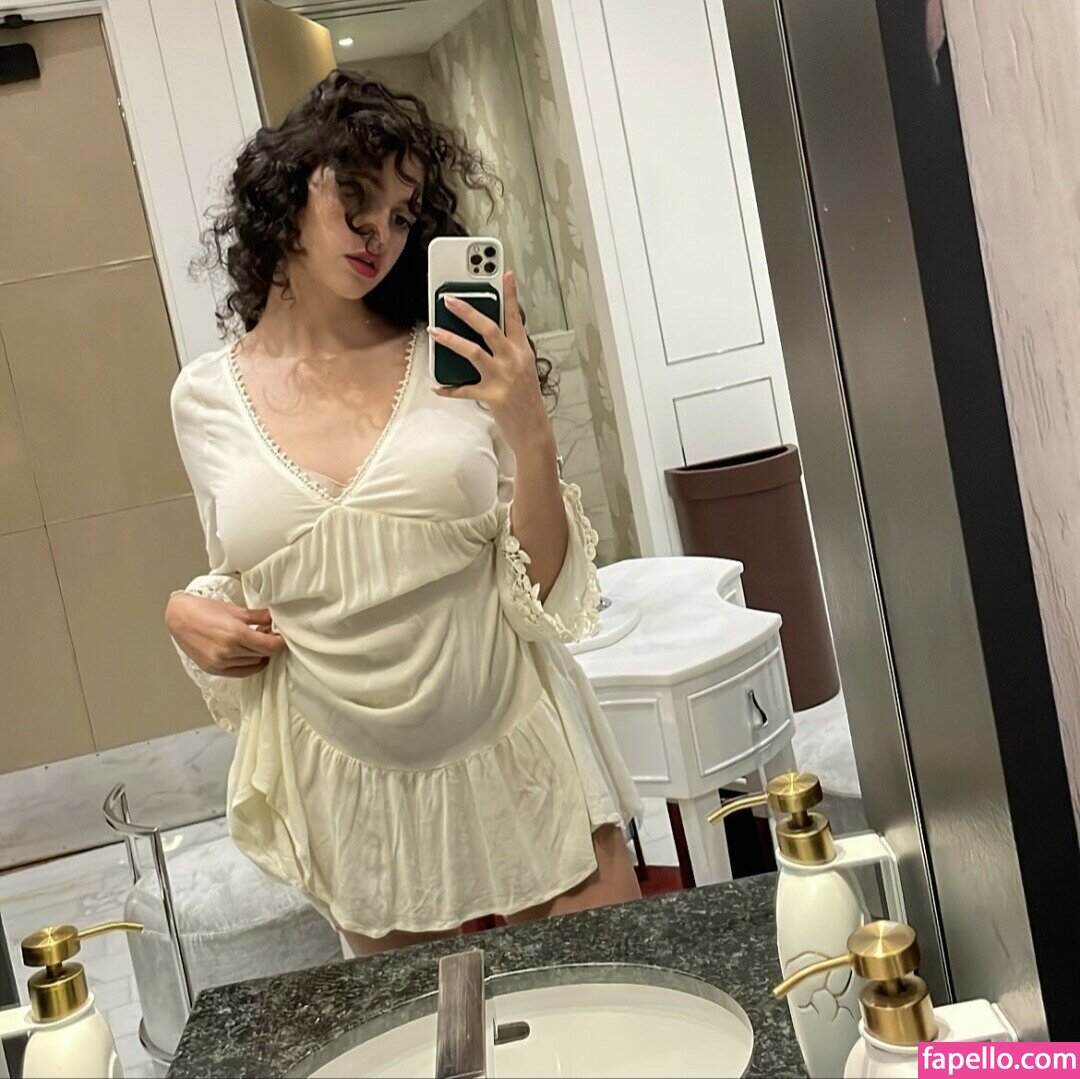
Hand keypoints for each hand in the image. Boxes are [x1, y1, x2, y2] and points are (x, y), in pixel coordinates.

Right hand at [166, 592, 285, 676]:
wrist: (179, 617)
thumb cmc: (205, 610)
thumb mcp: (235, 610)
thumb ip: (258, 617)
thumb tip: (276, 619)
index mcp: (236, 634)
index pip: (269, 646)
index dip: (279, 642)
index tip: (282, 637)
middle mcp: (228, 651)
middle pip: (262, 655)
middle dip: (270, 646)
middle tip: (270, 636)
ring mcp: (220, 662)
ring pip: (253, 664)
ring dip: (259, 655)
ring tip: (257, 643)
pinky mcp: (213, 669)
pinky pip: (240, 672)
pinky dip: (249, 665)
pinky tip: (250, 656)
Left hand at [427, 270, 550, 451]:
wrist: (534, 431)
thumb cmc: (527, 400)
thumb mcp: (524, 370)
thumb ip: (509, 352)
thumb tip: (485, 337)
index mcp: (523, 352)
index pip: (516, 317)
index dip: (510, 294)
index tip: (505, 273)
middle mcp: (514, 360)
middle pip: (489, 328)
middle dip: (467, 311)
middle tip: (449, 299)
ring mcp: (503, 377)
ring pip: (472, 351)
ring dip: (450, 340)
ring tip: (434, 331)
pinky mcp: (492, 396)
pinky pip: (464, 389)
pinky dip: (449, 388)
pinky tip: (437, 386)